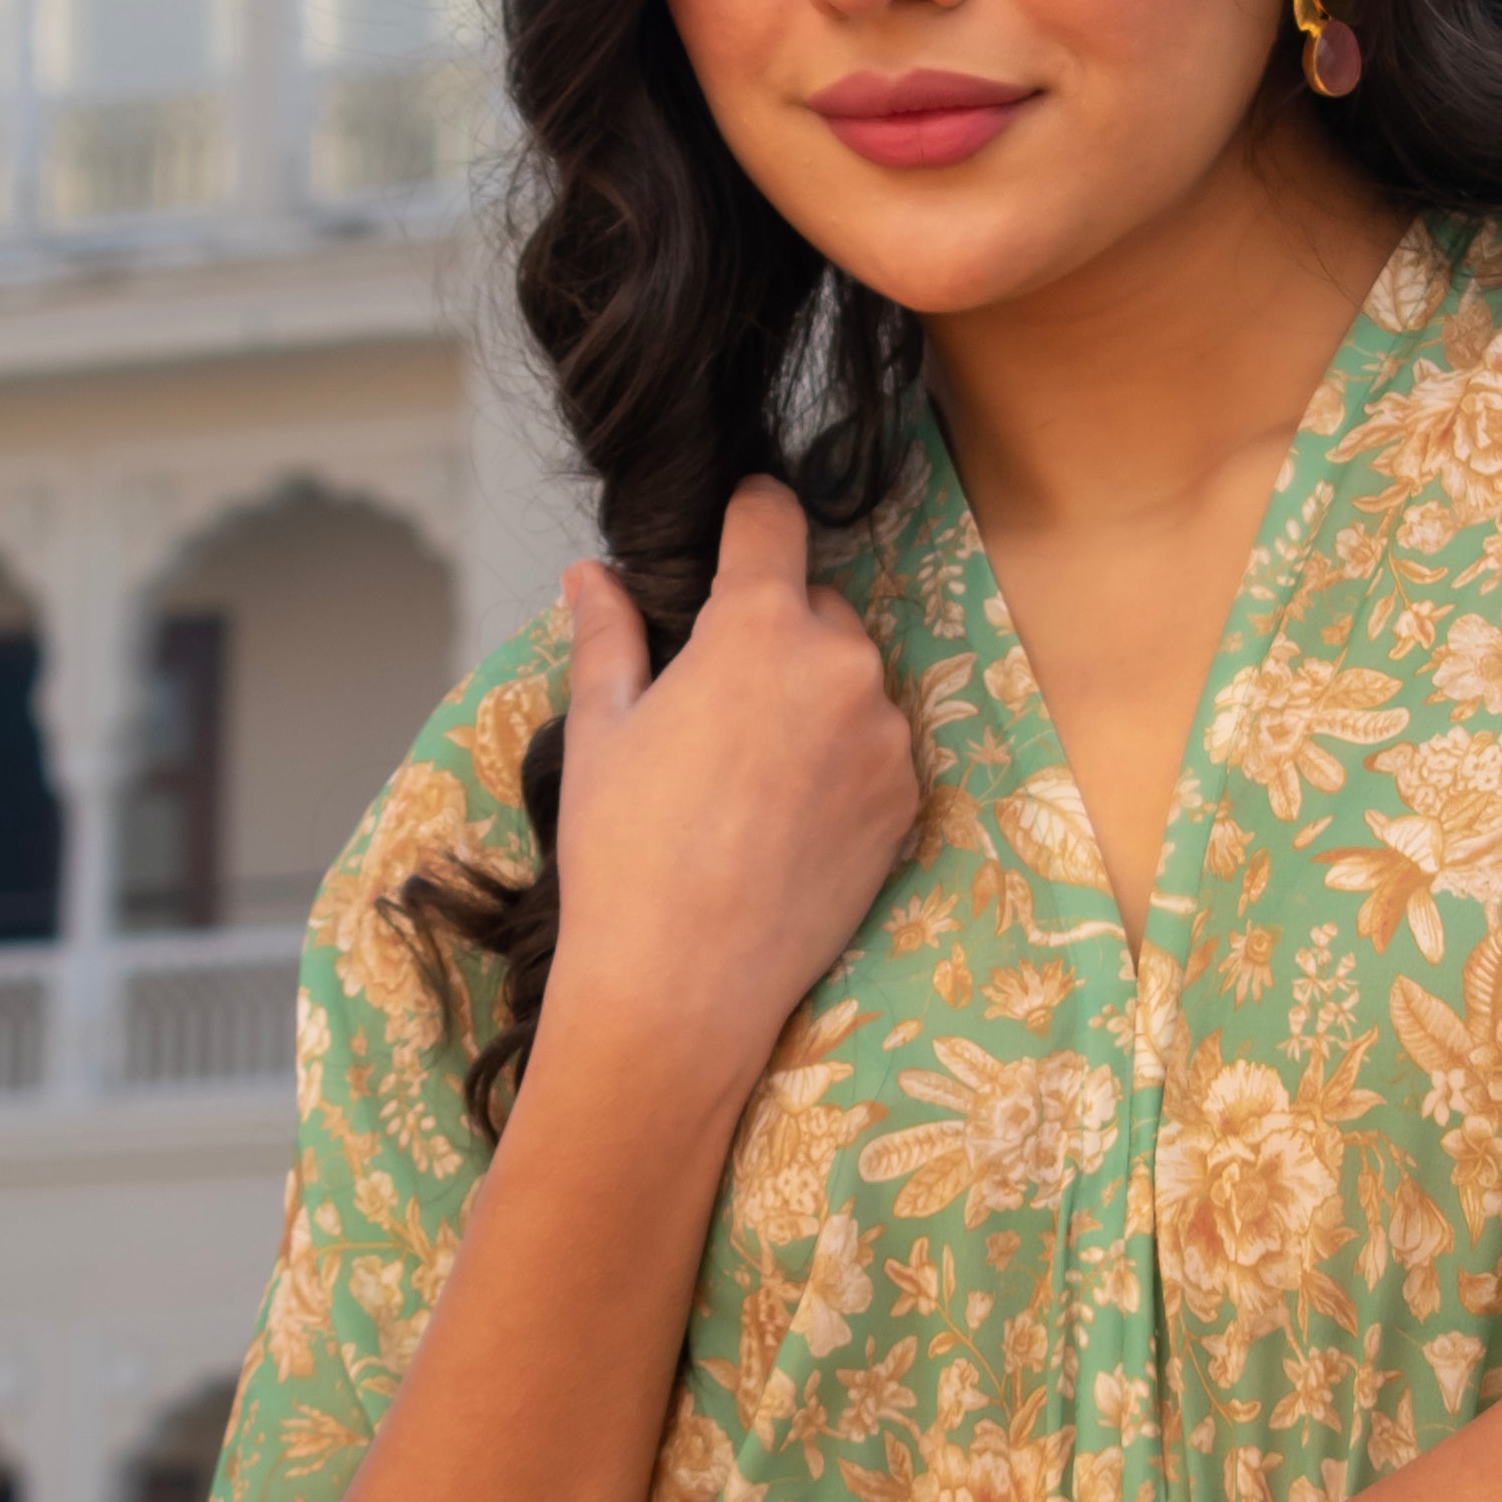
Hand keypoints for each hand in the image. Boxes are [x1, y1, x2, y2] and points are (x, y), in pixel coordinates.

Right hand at [544, 484, 919, 1106]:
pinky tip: (785, 816)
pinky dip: (842, 760)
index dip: (748, 516)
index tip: (736, 528)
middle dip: (772, 631)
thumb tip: (595, 575)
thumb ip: (609, 636)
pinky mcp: (907, 801)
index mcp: (760, 628)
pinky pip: (877, 747)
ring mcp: (887, 736)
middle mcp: (843, 666)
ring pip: (852, 680)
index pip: (773, 518)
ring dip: (813, 698)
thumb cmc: (623, 852)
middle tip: (713, 702)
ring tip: (747, 776)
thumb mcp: (600, 730)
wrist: (684, 985)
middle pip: (815, 606)